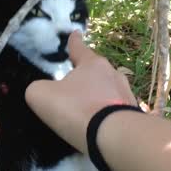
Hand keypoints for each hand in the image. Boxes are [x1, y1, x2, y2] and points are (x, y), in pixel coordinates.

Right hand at [25, 31, 136, 152]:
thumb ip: (38, 89)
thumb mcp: (42, 96)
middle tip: (74, 84)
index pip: (79, 48)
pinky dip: (105, 114)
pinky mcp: (132, 115)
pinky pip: (114, 110)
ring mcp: (126, 95)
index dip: (74, 41)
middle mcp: (113, 74)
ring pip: (107, 90)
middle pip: (96, 70)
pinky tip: (97, 126)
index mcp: (92, 64)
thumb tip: (43, 91)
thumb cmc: (77, 109)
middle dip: (85, 75)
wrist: (114, 137)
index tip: (75, 33)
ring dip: (97, 97)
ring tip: (85, 109)